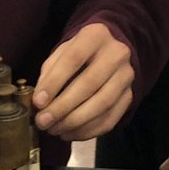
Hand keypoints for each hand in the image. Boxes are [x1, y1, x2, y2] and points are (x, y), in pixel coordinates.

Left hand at [32, 23, 134, 140]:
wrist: (110, 50)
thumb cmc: (79, 53)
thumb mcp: (62, 52)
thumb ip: (50, 72)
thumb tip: (41, 102)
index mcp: (96, 35)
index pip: (74, 59)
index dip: (54, 82)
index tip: (38, 102)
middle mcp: (117, 53)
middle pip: (90, 83)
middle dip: (63, 106)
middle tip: (43, 122)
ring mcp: (127, 76)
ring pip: (103, 104)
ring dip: (75, 122)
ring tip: (54, 130)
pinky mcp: (130, 95)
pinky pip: (111, 118)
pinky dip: (88, 131)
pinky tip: (69, 134)